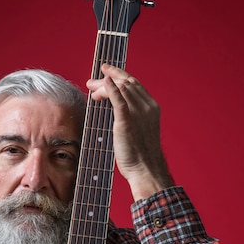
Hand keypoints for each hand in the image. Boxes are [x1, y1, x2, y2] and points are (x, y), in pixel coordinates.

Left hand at [87, 65, 173, 200]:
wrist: (146, 169)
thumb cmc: (142, 155)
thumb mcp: (141, 131)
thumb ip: (133, 117)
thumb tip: (117, 111)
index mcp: (152, 108)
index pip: (134, 84)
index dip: (118, 76)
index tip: (106, 73)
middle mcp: (146, 107)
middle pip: (126, 82)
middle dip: (108, 77)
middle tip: (92, 82)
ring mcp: (138, 113)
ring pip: (120, 88)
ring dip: (103, 85)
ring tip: (90, 88)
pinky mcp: (126, 121)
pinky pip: (119, 99)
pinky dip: (111, 88)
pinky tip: (103, 83)